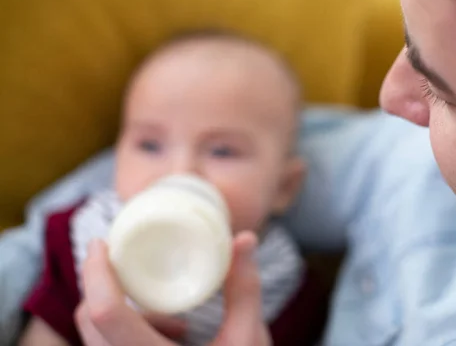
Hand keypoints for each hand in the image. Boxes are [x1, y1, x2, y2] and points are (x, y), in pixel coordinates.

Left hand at [75, 232, 270, 345]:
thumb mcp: (248, 338)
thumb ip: (245, 289)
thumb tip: (245, 237)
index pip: (106, 314)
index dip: (96, 273)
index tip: (102, 242)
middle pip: (89, 319)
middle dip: (106, 283)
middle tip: (128, 257)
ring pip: (94, 336)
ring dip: (121, 308)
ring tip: (174, 314)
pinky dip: (129, 328)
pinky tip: (174, 332)